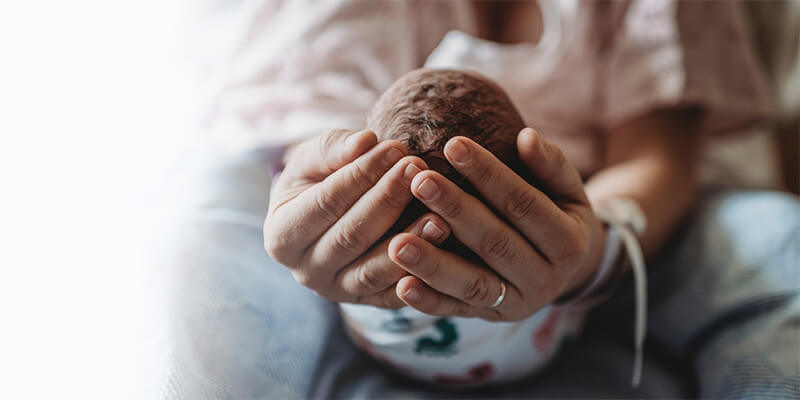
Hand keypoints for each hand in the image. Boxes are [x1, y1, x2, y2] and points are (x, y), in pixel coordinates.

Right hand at [264, 129, 450, 307]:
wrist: (332, 213)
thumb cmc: (320, 178)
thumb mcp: (315, 158)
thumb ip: (335, 147)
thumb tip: (365, 141)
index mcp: (281, 235)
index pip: (324, 203)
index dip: (360, 175)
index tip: (395, 148)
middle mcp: (305, 271)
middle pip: (350, 237)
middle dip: (388, 199)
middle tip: (420, 168)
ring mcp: (337, 292)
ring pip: (374, 270)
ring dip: (410, 239)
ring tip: (440, 210)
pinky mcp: (369, 304)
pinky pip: (396, 295)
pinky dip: (421, 275)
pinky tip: (445, 245)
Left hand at [389, 128, 605, 320]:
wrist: (569, 272)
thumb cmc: (559, 215)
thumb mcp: (567, 191)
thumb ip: (550, 165)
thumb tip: (528, 136)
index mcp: (568, 242)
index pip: (522, 204)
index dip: (488, 174)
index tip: (452, 144)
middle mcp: (545, 279)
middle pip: (495, 243)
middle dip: (455, 211)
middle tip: (418, 182)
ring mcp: (517, 304)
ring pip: (473, 284)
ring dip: (433, 264)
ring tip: (397, 242)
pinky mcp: (490, 318)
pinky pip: (456, 311)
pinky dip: (428, 301)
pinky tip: (401, 285)